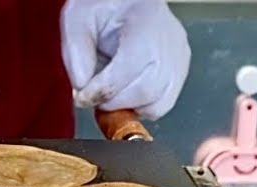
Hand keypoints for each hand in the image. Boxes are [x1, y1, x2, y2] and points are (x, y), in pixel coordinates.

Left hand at [61, 0, 189, 120]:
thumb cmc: (103, 6)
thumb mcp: (77, 21)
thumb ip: (76, 53)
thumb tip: (82, 86)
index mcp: (144, 23)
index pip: (127, 70)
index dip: (101, 92)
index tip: (83, 98)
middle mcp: (168, 40)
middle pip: (146, 92)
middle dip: (114, 103)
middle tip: (95, 96)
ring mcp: (178, 55)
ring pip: (158, 104)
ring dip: (129, 107)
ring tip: (111, 94)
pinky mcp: (181, 68)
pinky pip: (164, 101)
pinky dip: (141, 105)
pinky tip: (126, 91)